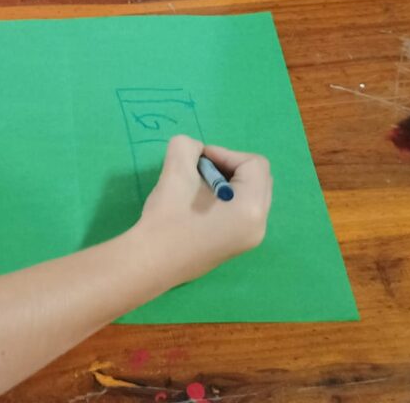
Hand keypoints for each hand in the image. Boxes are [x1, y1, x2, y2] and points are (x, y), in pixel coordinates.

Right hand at [134, 135, 271, 284]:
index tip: (198, 161)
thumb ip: (187, 146)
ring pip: (249, 195)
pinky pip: (241, 212)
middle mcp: (259, 224)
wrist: (150, 262)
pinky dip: (225, 200)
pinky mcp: (236, 246)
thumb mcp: (175, 170)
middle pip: (258, 178)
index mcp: (252, 207)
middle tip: (199, 171)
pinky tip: (198, 205)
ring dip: (226, 182)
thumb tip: (196, 151)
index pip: (254, 164)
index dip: (225, 154)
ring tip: (197, 188)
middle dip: (229, 167)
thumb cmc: (167, 217)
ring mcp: (249, 238)